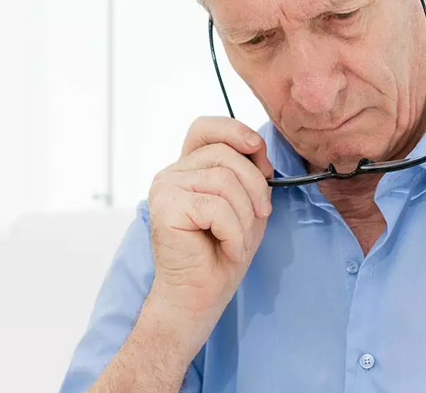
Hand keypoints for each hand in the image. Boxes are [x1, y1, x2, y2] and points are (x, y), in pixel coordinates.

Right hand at [146, 116, 273, 328]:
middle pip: (225, 154)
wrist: (200, 296)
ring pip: (224, 181)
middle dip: (255, 185)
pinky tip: (228, 248)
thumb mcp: (245, 203)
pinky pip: (216, 208)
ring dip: (244, 216)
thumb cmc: (223, 251)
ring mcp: (165, 188)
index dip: (234, 130)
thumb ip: (249, 172)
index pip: (205, 128)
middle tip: (260, 215)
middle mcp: (172, 172)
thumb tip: (258, 147)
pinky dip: (233, 233)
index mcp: (189, 167)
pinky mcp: (165, 208)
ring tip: (238, 240)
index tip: (258, 150)